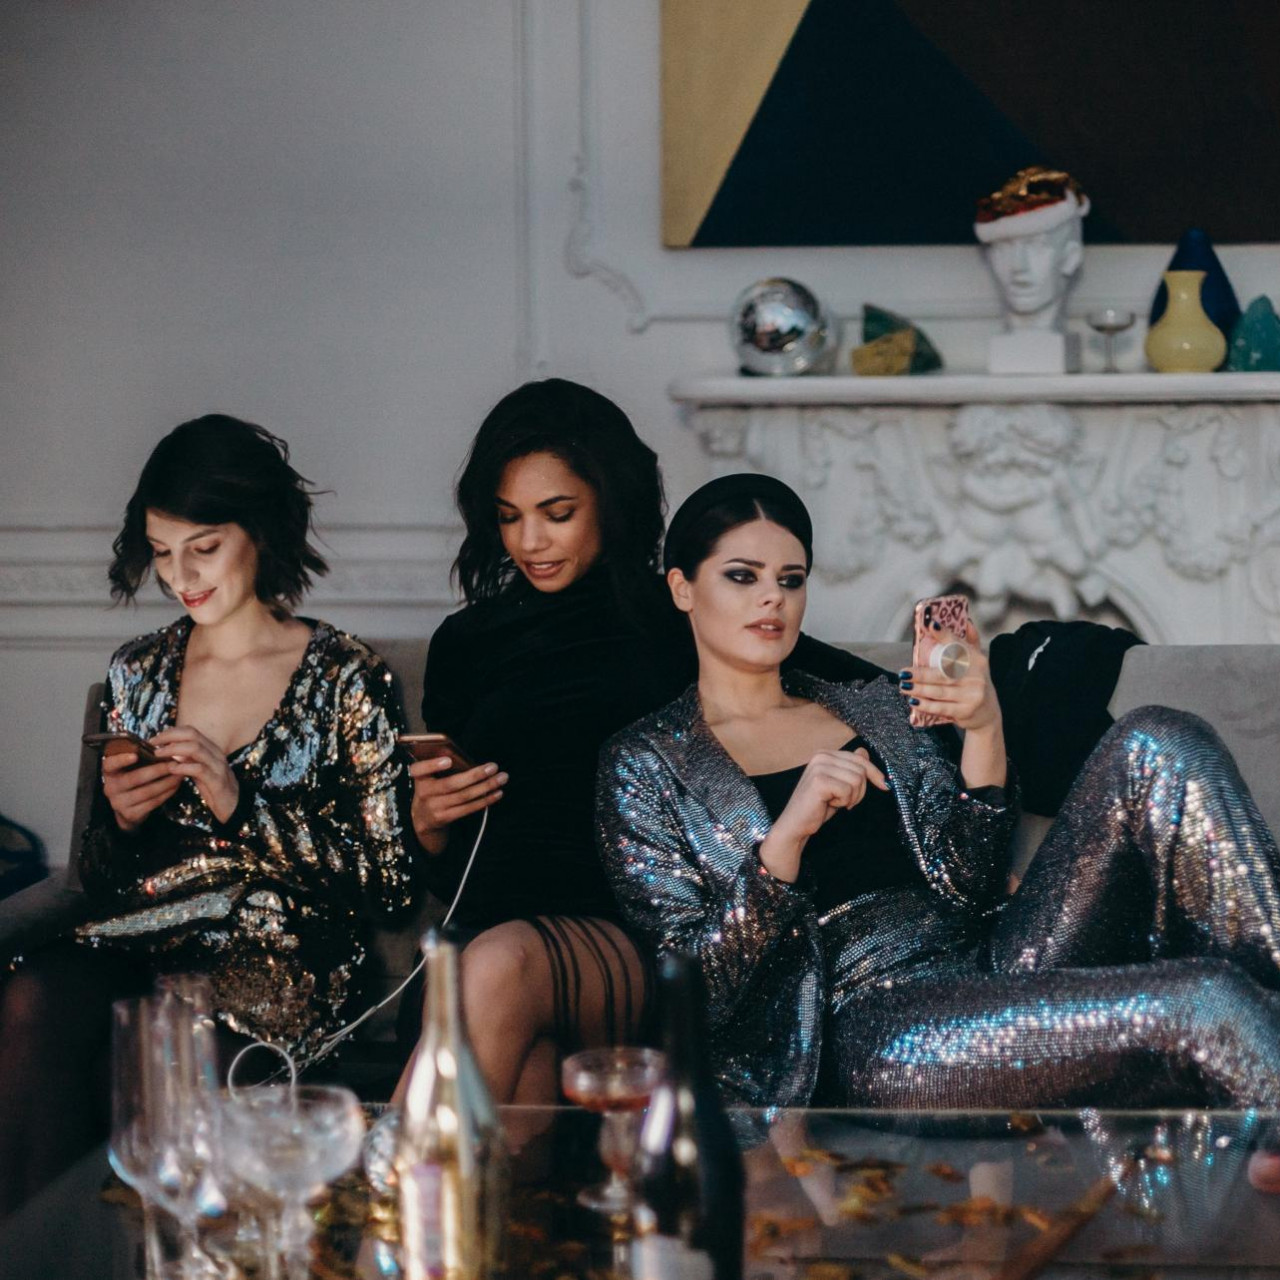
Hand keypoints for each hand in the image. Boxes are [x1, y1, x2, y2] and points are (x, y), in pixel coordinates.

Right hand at [101, 750, 181, 832]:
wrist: (128, 808)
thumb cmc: (133, 779)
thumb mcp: (132, 768)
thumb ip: (141, 758)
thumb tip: (164, 748)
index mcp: (110, 772)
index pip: (109, 764)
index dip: (121, 760)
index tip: (135, 755)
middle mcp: (111, 787)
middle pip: (134, 778)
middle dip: (157, 770)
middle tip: (174, 763)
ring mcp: (119, 802)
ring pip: (146, 792)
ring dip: (166, 782)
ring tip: (179, 774)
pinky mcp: (130, 814)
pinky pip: (152, 802)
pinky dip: (167, 793)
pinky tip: (175, 785)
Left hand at [150, 726, 239, 824]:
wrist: (233, 806)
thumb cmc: (213, 787)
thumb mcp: (199, 770)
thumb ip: (188, 759)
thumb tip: (167, 750)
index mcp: (211, 749)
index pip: (191, 731)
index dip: (171, 732)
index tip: (154, 740)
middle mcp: (216, 754)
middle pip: (192, 735)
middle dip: (169, 737)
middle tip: (152, 744)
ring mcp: (218, 766)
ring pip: (195, 748)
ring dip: (173, 749)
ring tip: (158, 755)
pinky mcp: (217, 781)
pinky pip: (199, 769)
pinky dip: (183, 767)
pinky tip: (172, 770)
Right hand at [409, 757, 505, 852]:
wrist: (423, 818)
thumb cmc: (432, 789)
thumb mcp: (429, 777)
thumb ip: (442, 767)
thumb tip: (468, 758)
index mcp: (420, 778)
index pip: (419, 770)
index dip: (433, 765)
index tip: (448, 760)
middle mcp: (424, 794)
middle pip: (451, 784)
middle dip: (475, 775)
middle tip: (493, 767)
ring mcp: (435, 808)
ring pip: (464, 796)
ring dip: (486, 786)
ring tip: (501, 778)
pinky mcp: (445, 818)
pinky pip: (468, 808)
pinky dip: (485, 800)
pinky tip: (497, 793)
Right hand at [760, 748, 887, 881]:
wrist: (796, 824)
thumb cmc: (818, 806)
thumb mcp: (838, 785)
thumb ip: (850, 767)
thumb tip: (863, 751)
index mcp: (825, 754)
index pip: (860, 758)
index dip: (875, 773)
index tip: (885, 786)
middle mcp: (821, 756)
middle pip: (861, 769)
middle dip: (859, 790)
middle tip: (845, 802)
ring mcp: (819, 767)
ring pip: (857, 780)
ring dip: (851, 797)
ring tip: (836, 802)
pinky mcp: (819, 781)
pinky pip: (848, 790)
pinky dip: (843, 802)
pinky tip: (829, 804)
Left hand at [899, 620, 1001, 732]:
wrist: (988, 713)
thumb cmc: (975, 682)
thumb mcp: (977, 662)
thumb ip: (970, 642)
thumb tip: (966, 621)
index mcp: (977, 660)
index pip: (959, 645)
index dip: (945, 635)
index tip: (930, 625)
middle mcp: (976, 676)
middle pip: (943, 673)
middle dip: (921, 674)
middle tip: (903, 673)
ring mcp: (972, 695)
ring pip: (939, 691)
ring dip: (919, 689)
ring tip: (904, 686)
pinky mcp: (965, 711)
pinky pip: (941, 707)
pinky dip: (925, 705)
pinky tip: (913, 700)